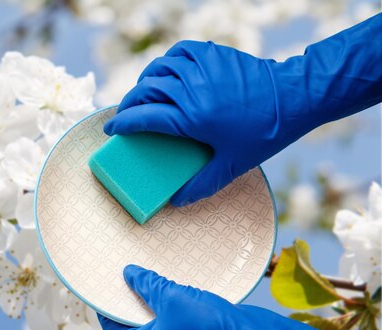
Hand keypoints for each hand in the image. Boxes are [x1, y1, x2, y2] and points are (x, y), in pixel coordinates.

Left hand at [99, 265, 357, 329]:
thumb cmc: (206, 322)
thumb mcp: (170, 296)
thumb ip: (146, 284)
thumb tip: (128, 273)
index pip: (114, 329)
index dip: (106, 307)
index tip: (102, 287)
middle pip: (133, 327)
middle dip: (128, 303)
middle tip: (123, 279)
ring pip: (154, 325)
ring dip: (148, 304)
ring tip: (144, 280)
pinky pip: (171, 325)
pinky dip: (165, 309)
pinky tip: (168, 289)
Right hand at [104, 14, 381, 205]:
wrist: (293, 99)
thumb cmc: (263, 134)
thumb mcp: (232, 166)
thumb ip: (201, 185)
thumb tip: (178, 202)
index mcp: (192, 118)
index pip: (145, 117)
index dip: (122, 123)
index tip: (111, 128)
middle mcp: (192, 91)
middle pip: (146, 90)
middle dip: (129, 102)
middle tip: (125, 112)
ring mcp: (203, 70)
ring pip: (160, 67)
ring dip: (146, 80)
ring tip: (144, 92)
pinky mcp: (214, 55)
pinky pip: (180, 51)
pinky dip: (168, 60)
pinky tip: (168, 69)